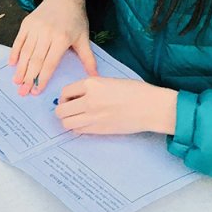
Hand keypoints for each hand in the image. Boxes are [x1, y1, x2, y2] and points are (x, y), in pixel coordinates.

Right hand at [10, 0, 96, 94]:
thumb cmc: (75, 19)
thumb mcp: (84, 37)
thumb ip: (88, 58)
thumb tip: (94, 77)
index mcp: (62, 38)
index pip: (50, 63)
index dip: (43, 78)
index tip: (37, 91)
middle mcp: (47, 33)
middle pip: (36, 60)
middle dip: (29, 78)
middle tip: (23, 92)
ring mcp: (35, 28)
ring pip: (26, 52)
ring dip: (20, 69)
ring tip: (16, 82)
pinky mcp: (27, 23)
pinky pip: (19, 41)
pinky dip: (14, 53)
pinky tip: (12, 64)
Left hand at [56, 77, 178, 134]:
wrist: (151, 107)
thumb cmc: (135, 91)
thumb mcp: (109, 81)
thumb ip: (91, 87)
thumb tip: (76, 96)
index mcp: (91, 84)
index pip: (65, 92)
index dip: (65, 97)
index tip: (69, 99)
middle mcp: (89, 100)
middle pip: (61, 110)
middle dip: (62, 110)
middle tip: (70, 110)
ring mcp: (93, 116)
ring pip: (66, 123)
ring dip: (68, 120)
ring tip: (76, 118)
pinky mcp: (99, 129)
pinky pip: (78, 130)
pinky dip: (78, 128)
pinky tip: (86, 124)